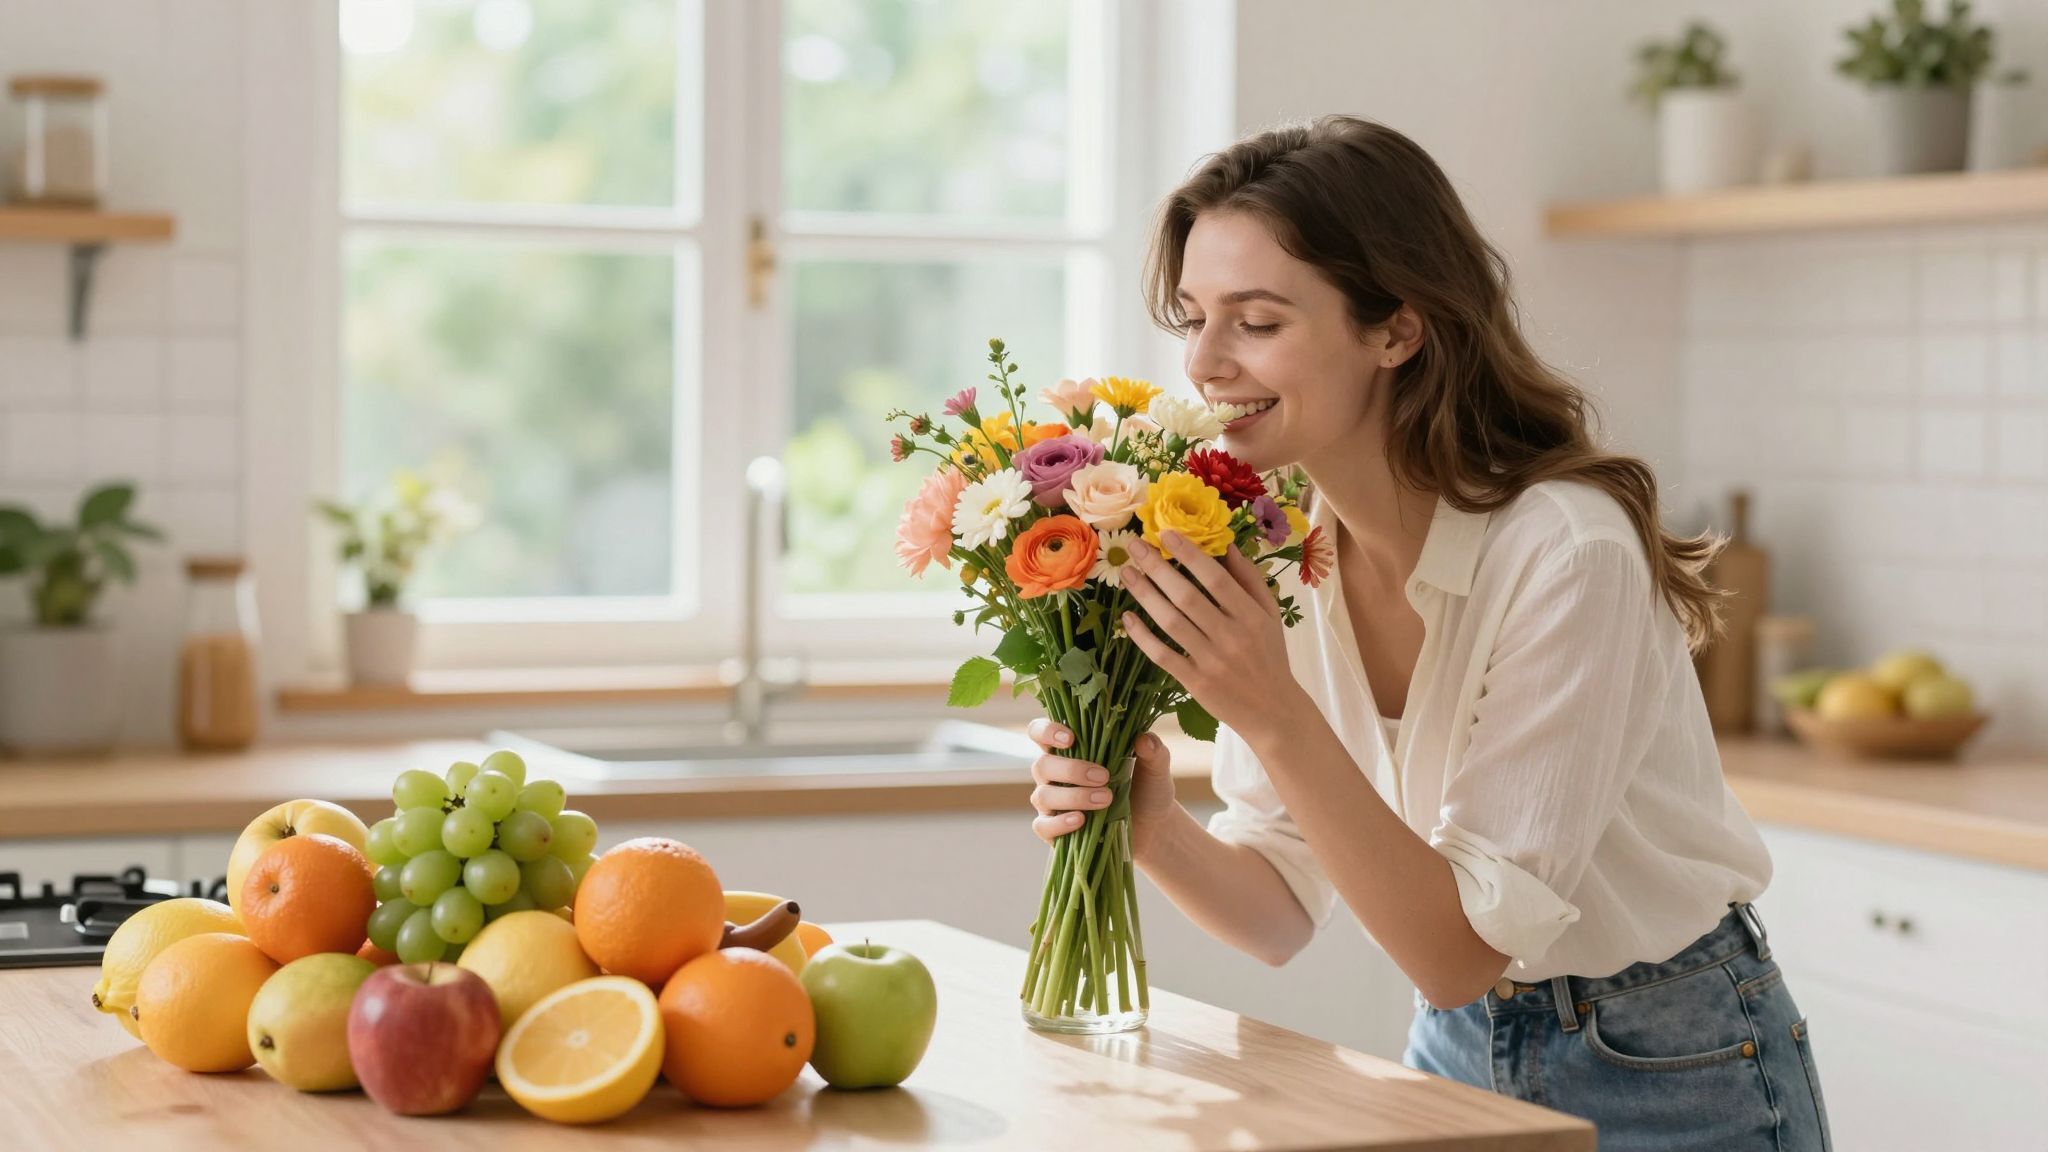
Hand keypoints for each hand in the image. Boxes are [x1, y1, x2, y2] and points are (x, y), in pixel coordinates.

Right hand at [1027, 722, 1176, 850]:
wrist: (1154, 827)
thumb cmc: (1148, 788)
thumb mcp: (1156, 768)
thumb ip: (1153, 751)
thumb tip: (1144, 739)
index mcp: (1070, 749)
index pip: (1040, 732)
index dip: (1046, 731)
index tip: (1070, 738)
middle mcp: (1054, 774)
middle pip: (1042, 765)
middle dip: (1070, 770)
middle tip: (1103, 776)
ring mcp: (1052, 803)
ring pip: (1042, 795)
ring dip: (1073, 796)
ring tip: (1106, 799)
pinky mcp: (1054, 830)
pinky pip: (1043, 826)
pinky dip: (1059, 823)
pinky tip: (1081, 820)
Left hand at [1120, 531, 1305, 740]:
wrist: (1273, 710)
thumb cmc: (1270, 655)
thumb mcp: (1270, 614)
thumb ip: (1250, 579)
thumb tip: (1227, 545)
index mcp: (1251, 616)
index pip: (1216, 579)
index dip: (1190, 555)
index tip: (1166, 534)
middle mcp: (1231, 637)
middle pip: (1187, 597)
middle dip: (1158, 568)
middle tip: (1135, 546)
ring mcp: (1212, 661)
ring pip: (1171, 623)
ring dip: (1145, 596)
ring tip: (1127, 574)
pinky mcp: (1196, 682)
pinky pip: (1163, 655)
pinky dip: (1142, 636)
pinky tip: (1127, 617)